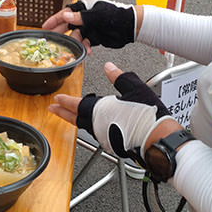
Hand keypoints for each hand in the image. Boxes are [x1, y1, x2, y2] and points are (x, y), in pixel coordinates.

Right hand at [41, 0, 136, 53]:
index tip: (45, 27)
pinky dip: (84, 48)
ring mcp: (90, 27)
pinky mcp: (94, 37)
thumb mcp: (97, 16)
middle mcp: (85, 17)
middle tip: (51, 40)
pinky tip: (86, 51)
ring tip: (74, 48)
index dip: (55, 20)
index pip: (66, 13)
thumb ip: (81, 17)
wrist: (130, 27)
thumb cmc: (117, 16)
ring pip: (76, 36)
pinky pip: (85, 43)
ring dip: (75, 43)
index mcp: (85, 7)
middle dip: (60, 33)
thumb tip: (65, 16)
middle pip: (68, 25)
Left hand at [48, 62, 180, 158]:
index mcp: (100, 109)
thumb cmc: (148, 114)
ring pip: (85, 127)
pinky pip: (97, 134)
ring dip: (76, 120)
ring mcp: (105, 136)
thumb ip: (118, 76)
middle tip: (53, 109)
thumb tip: (109, 67)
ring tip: (70, 116)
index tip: (57, 99)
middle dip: (63, 113)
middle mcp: (98, 125)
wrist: (158, 138)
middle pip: (76, 119)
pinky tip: (93, 124)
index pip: (77, 104)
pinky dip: (91, 127)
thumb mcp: (134, 87)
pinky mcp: (113, 144)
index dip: (66, 101)